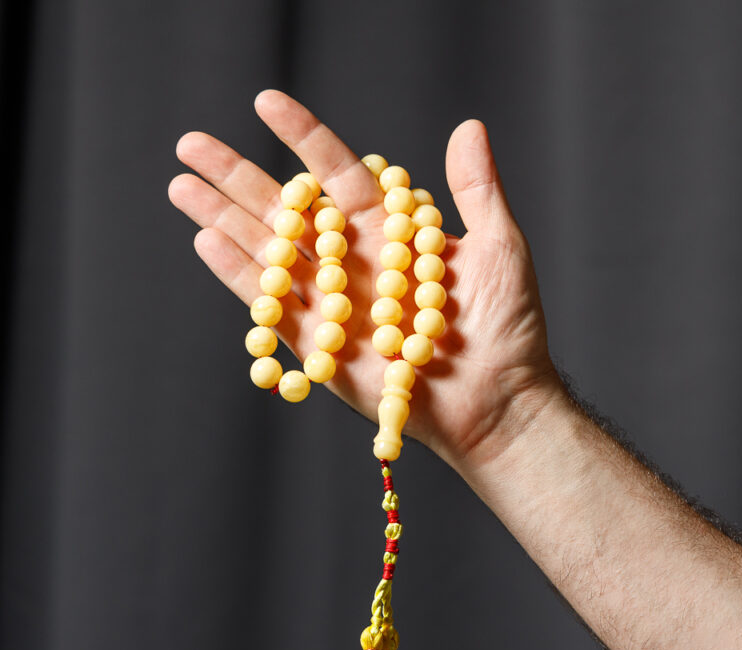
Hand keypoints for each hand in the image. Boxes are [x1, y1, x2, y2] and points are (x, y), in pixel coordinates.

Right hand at [168, 90, 562, 468]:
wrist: (496, 401)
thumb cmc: (507, 328)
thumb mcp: (500, 248)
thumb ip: (477, 189)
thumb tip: (467, 126)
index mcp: (392, 232)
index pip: (338, 174)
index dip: (302, 137)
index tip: (266, 102)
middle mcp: (355, 263)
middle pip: (288, 210)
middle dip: (239, 175)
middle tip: (192, 143)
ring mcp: (335, 304)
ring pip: (270, 253)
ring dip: (224, 219)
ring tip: (181, 185)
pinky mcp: (322, 348)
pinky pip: (275, 307)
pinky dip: (242, 276)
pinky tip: (207, 239)